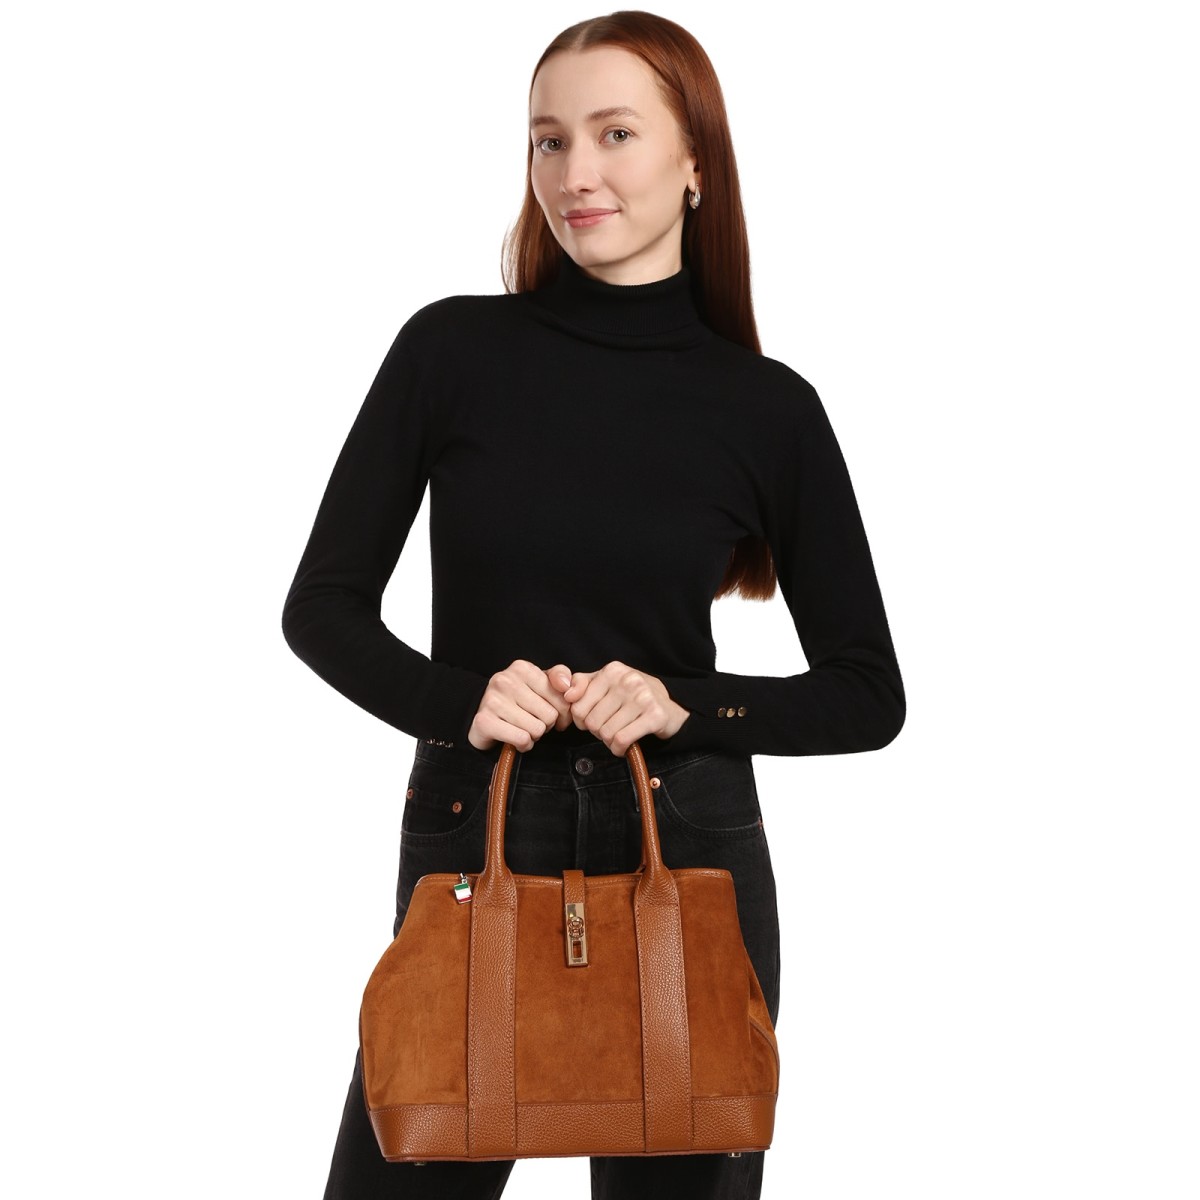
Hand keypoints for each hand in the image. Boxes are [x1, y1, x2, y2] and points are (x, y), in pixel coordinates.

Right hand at [467, 659, 576, 751]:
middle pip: (549, 715)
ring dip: (534, 736)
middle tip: (535, 722)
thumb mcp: (539, 682)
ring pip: (537, 729)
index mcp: (522, 668)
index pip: (561, 696)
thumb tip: (566, 685)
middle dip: (546, 724)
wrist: (484, 716)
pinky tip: (517, 739)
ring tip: (524, 729)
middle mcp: (505, 681)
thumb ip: (559, 676)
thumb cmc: (517, 700)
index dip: (562, 712)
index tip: (554, 715)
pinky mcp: (485, 721)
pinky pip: (522, 739)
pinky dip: (524, 744)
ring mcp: (493, 701)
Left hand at [552, 660, 690, 757]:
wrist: (670, 704)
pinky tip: (624, 746)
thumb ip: (580, 684)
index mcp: (612, 671)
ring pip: (606, 733)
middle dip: (597, 732)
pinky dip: (619, 749)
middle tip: (609, 729)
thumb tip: (566, 694)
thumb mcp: (605, 683)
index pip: (578, 706)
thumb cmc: (631, 696)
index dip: (582, 720)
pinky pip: (622, 740)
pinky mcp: (655, 716)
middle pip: (592, 722)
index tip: (593, 720)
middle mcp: (628, 680)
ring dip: (609, 742)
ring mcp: (643, 697)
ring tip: (618, 736)